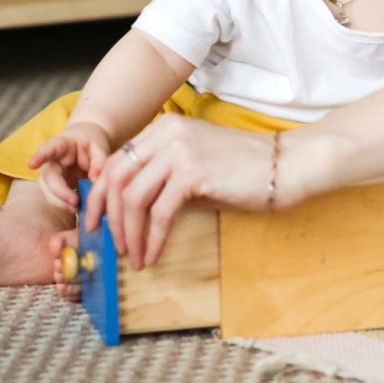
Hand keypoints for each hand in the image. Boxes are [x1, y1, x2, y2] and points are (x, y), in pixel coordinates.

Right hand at [28, 120, 111, 209]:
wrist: (86, 147)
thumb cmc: (90, 144)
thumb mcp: (99, 147)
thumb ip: (99, 162)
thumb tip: (95, 182)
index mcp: (62, 145)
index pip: (49, 148)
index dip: (40, 156)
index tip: (32, 164)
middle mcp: (51, 162)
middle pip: (49, 177)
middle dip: (59, 192)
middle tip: (74, 201)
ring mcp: (51, 176)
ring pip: (49, 192)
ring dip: (62, 203)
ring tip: (78, 208)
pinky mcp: (55, 188)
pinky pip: (57, 199)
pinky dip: (67, 205)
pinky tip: (77, 208)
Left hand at [84, 114, 280, 269]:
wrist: (286, 164)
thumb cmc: (245, 168)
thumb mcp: (196, 163)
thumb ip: (164, 178)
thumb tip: (129, 213)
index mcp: (166, 127)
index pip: (116, 162)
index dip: (100, 196)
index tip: (97, 223)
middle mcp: (167, 133)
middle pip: (116, 179)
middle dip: (107, 218)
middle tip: (110, 246)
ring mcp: (179, 150)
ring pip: (132, 198)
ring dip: (129, 234)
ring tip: (135, 256)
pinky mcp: (193, 173)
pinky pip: (160, 213)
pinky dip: (152, 239)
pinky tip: (154, 255)